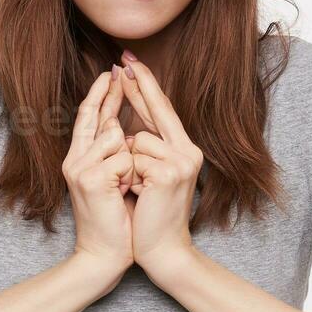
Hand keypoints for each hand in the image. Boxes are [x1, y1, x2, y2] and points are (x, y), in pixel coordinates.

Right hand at [64, 66, 135, 278]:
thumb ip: (115, 155)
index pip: (90, 118)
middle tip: (119, 67)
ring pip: (117, 137)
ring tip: (127, 188)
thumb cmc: (117, 221)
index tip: (112, 73)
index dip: (100, 95)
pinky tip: (125, 194)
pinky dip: (132, 175)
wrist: (105, 255)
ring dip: (132, 161)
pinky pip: (124, 158)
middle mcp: (74, 160)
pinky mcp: (90, 178)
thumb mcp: (115, 182)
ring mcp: (79, 168)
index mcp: (79, 160)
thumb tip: (123, 126)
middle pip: (97, 116)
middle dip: (110, 93)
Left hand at [117, 51, 203, 278]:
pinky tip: (140, 195)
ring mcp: (182, 161)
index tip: (132, 64)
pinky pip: (134, 158)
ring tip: (138, 190)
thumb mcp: (150, 176)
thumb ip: (145, 149)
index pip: (162, 111)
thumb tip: (126, 123)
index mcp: (184, 150)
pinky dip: (129, 175)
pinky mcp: (169, 173)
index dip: (147, 87)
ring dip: (128, 163)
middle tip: (123, 61)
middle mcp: (188, 151)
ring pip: (137, 139)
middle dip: (138, 86)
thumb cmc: (151, 216)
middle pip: (158, 110)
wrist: (162, 250)